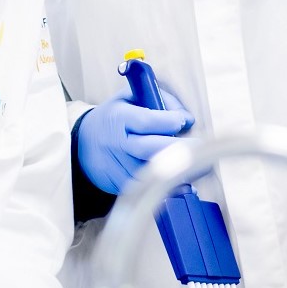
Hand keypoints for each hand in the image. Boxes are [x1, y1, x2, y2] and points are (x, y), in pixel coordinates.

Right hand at [75, 88, 193, 193]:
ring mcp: (118, 167)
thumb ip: (160, 99)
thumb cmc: (116, 117)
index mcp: (119, 118)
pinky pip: (147, 189)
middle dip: (180, 148)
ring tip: (201, 167)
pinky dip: (168, 188)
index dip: (169, 121)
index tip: (184, 121)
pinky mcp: (120, 186)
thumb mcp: (131, 97)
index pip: (146, 121)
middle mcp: (118, 144)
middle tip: (200, 146)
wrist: (85, 145)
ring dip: (179, 171)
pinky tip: (185, 183)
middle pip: (150, 149)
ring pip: (151, 173)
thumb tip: (188, 119)